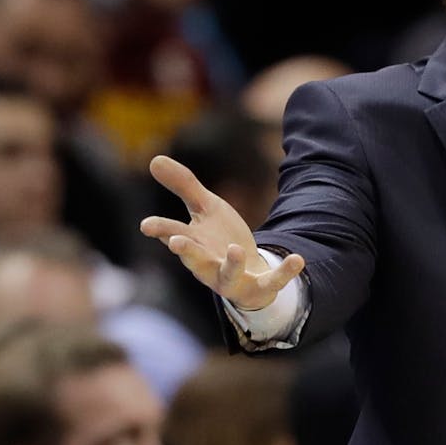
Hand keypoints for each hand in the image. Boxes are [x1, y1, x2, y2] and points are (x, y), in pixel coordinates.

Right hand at [140, 154, 303, 310]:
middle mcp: (208, 265)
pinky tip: (298, 258)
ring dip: (231, 263)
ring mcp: (232, 278)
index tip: (146, 225)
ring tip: (235, 248)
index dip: (161, 230)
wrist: (248, 274)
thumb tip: (154, 159)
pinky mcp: (259, 286)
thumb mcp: (206, 209)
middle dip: (186, 252)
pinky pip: (273, 281)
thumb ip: (183, 186)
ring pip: (228, 275)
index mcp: (194, 244)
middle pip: (194, 260)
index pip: (173, 235)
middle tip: (175, 243)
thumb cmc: (219, 239)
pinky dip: (285, 272)